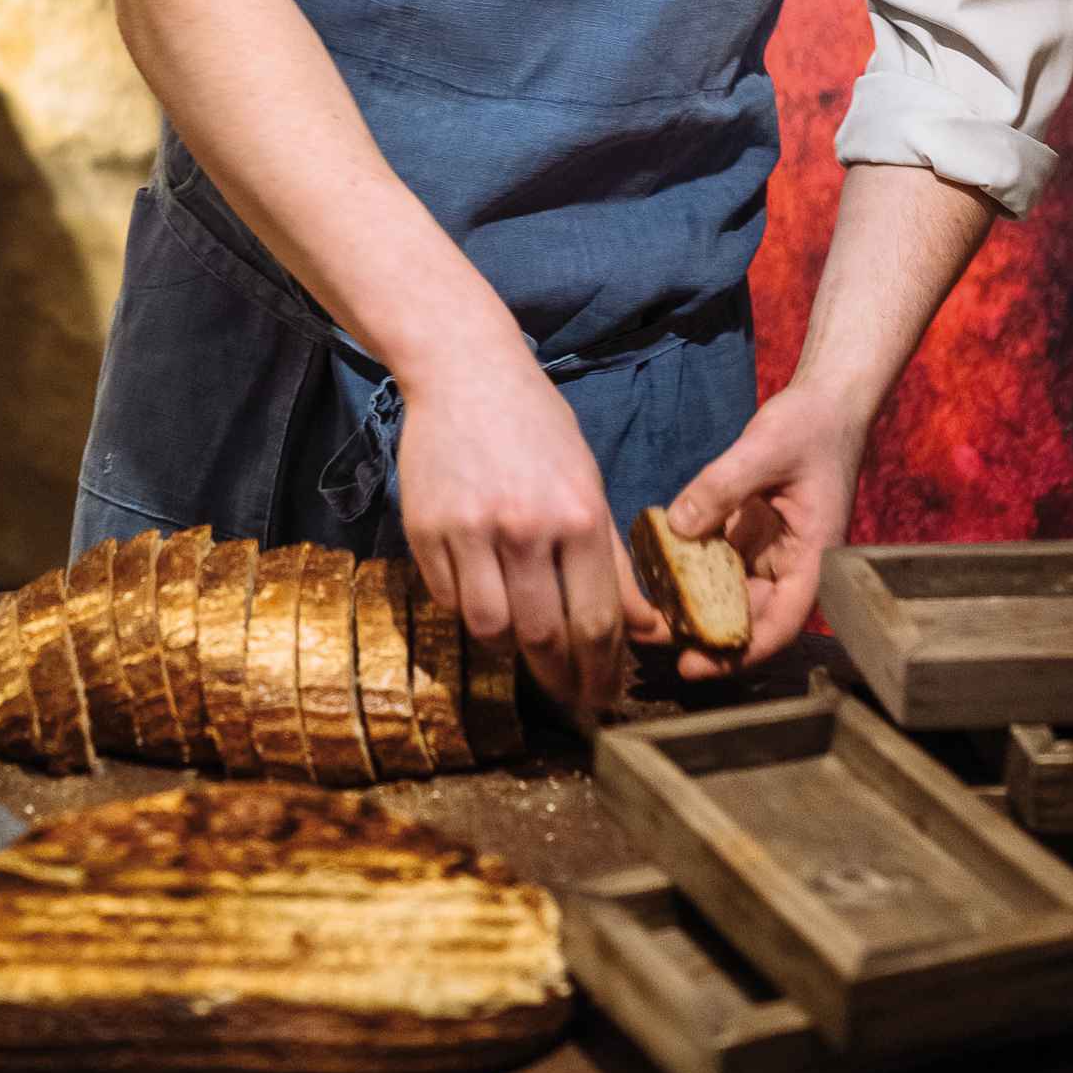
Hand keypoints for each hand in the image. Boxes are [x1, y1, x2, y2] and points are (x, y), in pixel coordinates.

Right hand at [397, 343, 662, 713]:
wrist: (465, 371)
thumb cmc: (538, 429)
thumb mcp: (589, 484)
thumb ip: (615, 562)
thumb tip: (647, 631)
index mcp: (578, 515)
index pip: (595, 620)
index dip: (601, 671)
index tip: (603, 698)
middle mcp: (525, 527)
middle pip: (543, 637)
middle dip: (561, 680)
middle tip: (570, 700)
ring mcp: (470, 531)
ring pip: (490, 630)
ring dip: (510, 650)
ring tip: (523, 648)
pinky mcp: (425, 531)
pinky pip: (449, 601)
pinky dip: (469, 611)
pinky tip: (486, 601)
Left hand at [664, 383, 868, 671]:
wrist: (827, 401)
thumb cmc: (811, 425)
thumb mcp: (766, 448)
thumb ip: (723, 487)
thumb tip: (678, 527)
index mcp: (815, 558)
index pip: (780, 624)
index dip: (739, 652)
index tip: (694, 665)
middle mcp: (794, 564)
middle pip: (750, 617)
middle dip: (704, 633)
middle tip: (651, 637)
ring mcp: (772, 550)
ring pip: (731, 592)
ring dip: (695, 603)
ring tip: (647, 612)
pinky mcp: (753, 533)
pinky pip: (720, 561)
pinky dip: (693, 567)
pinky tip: (658, 568)